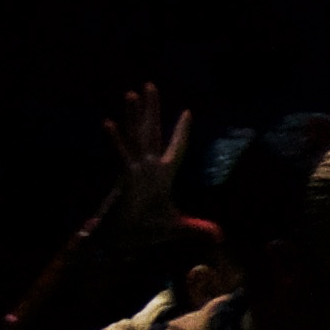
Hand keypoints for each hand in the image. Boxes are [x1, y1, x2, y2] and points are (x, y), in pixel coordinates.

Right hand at [105, 82, 188, 232]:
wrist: (121, 244)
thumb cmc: (143, 232)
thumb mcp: (178, 228)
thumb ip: (198, 229)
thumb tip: (220, 237)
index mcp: (161, 175)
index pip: (175, 148)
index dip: (181, 132)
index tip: (187, 112)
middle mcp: (147, 168)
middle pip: (151, 132)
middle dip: (151, 110)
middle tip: (149, 85)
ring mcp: (135, 171)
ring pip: (136, 137)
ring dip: (134, 115)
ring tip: (132, 93)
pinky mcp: (124, 179)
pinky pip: (121, 156)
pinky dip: (116, 141)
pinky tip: (109, 123)